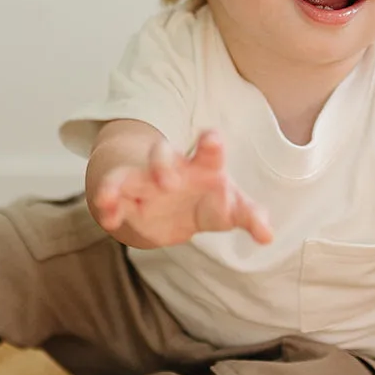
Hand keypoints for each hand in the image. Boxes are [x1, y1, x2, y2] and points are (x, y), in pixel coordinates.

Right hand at [91, 130, 272, 247]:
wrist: (173, 207)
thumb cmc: (209, 200)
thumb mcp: (231, 208)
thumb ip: (249, 217)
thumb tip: (268, 236)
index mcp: (202, 167)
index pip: (207, 152)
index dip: (209, 145)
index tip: (210, 138)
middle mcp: (171, 169)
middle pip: (162, 156)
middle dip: (162, 165)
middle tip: (168, 182)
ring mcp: (145, 182)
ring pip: (130, 176)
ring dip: (119, 184)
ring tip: (109, 198)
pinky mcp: (126, 198)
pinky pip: (112, 196)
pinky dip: (106, 203)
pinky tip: (106, 217)